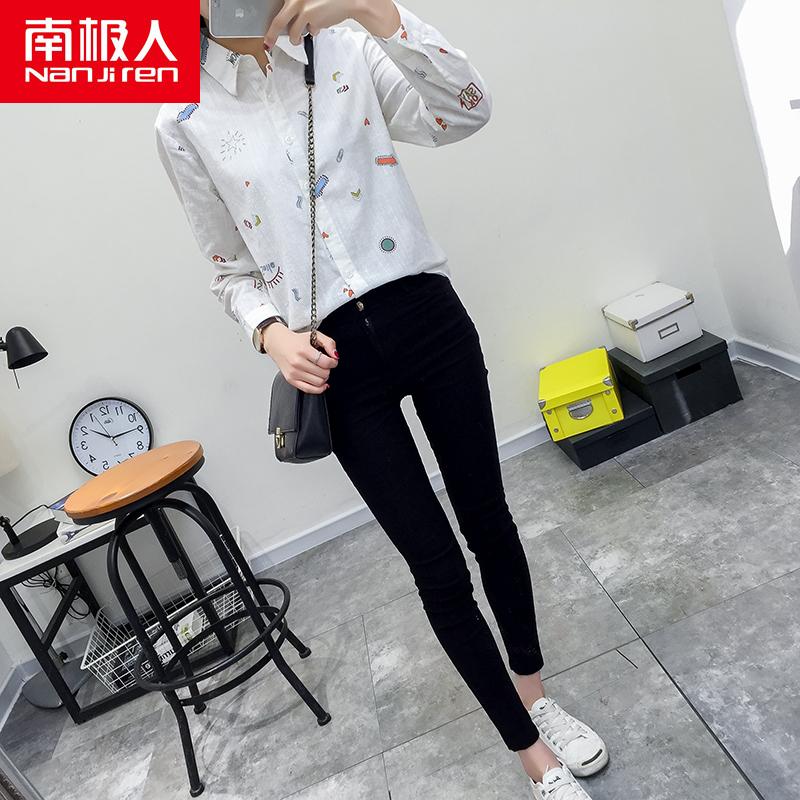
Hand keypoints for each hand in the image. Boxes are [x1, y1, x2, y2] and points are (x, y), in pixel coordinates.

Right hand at [262, 322, 339, 393]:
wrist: (278, 343)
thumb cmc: (296, 341)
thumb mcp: (314, 335)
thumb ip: (329, 343)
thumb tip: (335, 356)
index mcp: (303, 350)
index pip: (325, 362)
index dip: (333, 362)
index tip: (333, 361)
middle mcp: (297, 362)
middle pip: (323, 373)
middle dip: (328, 370)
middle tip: (325, 365)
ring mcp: (293, 373)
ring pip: (318, 383)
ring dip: (324, 378)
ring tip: (321, 371)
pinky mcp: (291, 380)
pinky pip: (309, 389)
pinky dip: (318, 388)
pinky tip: (321, 383)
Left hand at [264, 0, 400, 47]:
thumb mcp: (312, 1)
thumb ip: (301, 9)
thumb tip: (292, 23)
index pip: (280, 9)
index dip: (273, 24)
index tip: (268, 31)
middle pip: (278, 21)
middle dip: (271, 35)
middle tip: (268, 43)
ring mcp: (302, 7)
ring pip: (293, 32)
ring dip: (296, 39)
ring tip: (299, 39)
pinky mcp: (311, 17)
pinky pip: (308, 31)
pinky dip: (313, 32)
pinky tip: (319, 25)